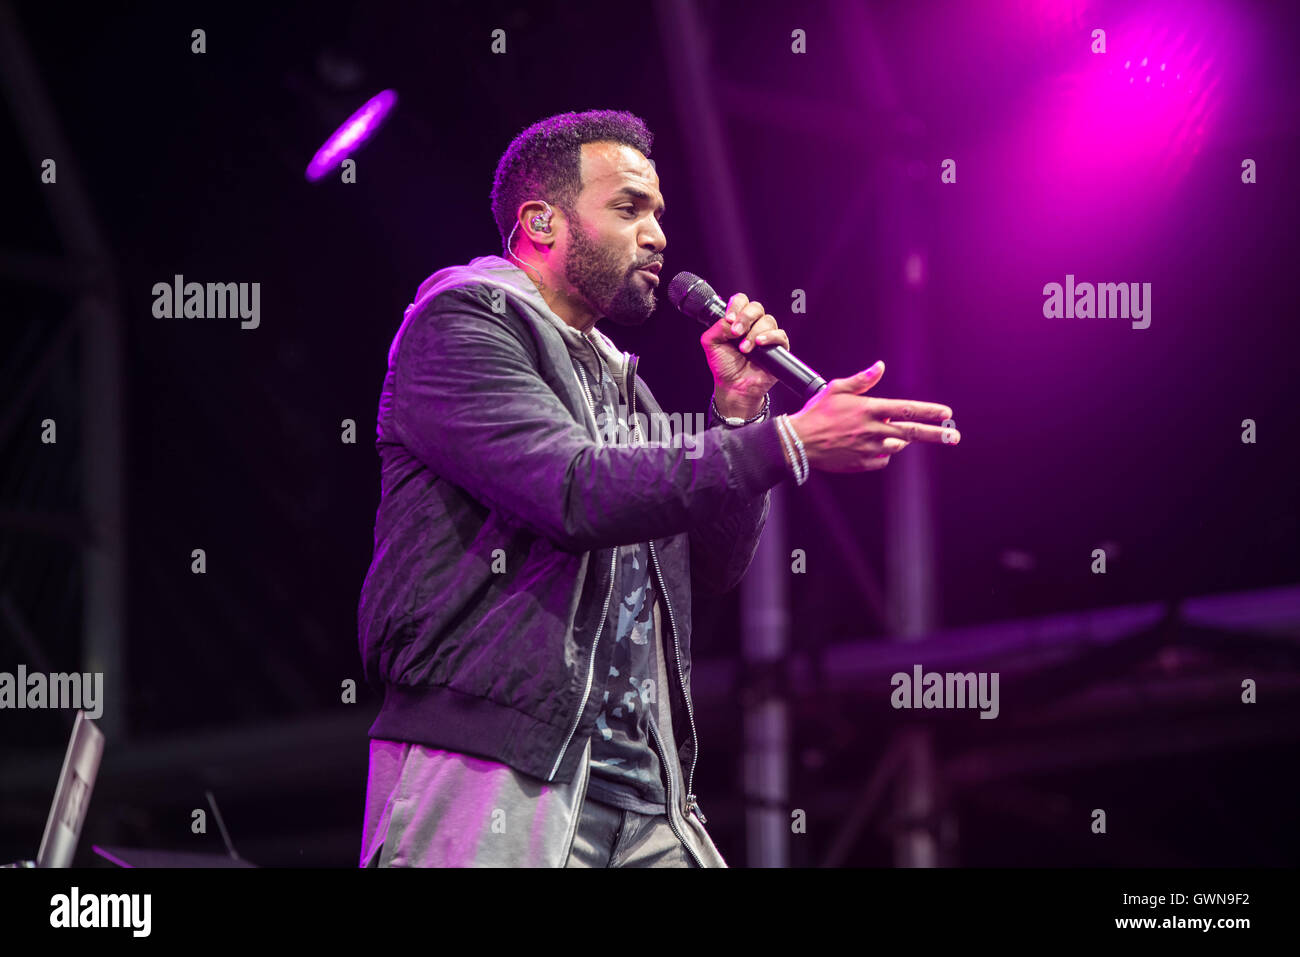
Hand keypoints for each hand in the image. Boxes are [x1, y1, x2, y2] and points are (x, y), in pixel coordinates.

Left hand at [700, 293, 790, 413]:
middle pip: (756, 307)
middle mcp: (753, 325)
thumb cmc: (724, 365)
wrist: (733, 386)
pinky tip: (759, 344)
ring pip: (767, 320)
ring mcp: (767, 335)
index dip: (736, 306)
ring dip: (753, 333)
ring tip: (744, 349)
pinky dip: (770, 337)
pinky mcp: (778, 347)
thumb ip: (718, 327)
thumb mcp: (711, 343)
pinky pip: (780, 335)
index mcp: (738, 320)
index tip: (729, 319)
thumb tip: (731, 321)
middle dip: (745, 318)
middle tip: (735, 333)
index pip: (741, 301)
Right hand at [786, 361, 958, 472]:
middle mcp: (874, 430)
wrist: (798, 442)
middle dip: (936, 434)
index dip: (929, 412)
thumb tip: (880, 366)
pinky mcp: (862, 464)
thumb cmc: (816, 413)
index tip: (946, 414)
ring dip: (899, 440)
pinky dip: (881, 453)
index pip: (907, 409)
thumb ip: (862, 380)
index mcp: (870, 409)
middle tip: (954, 436)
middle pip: (912, 433)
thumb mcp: (837, 389)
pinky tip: (869, 446)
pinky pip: (881, 459)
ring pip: (896, 445)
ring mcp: (869, 449)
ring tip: (886, 434)